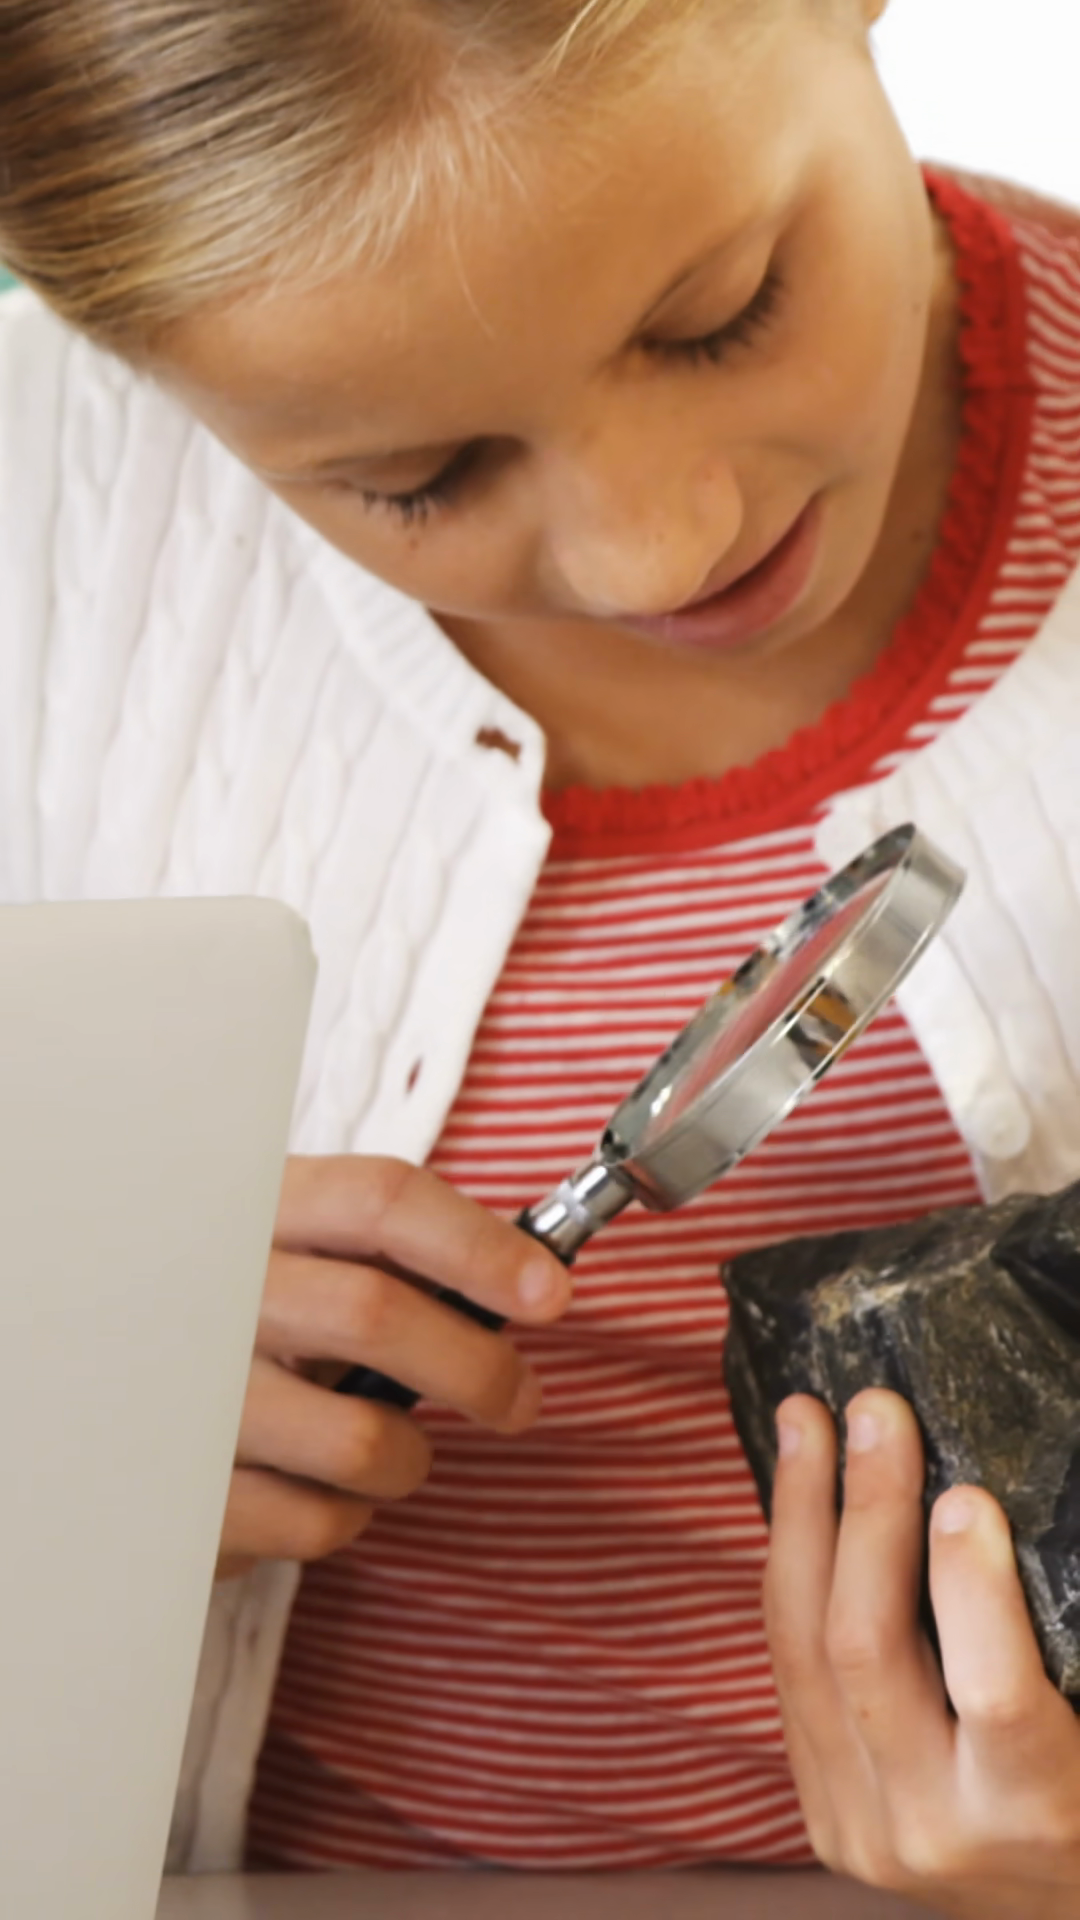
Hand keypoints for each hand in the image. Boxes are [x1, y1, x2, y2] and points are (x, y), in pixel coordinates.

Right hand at [218, 1156, 569, 1577]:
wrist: (121, 1402)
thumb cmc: (247, 1323)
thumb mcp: (300, 1259)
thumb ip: (391, 1259)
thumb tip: (532, 1281)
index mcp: (257, 1211)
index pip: (381, 1199)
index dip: (478, 1245)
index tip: (549, 1293)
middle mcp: (215, 1290)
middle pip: (378, 1314)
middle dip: (479, 1369)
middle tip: (518, 1400)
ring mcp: (194, 1396)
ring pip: (362, 1439)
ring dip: (410, 1459)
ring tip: (389, 1452)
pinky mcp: (188, 1495)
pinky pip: (320, 1522)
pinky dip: (348, 1516)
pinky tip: (316, 1488)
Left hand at [765, 1388, 1079, 1917]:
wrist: (1057, 1912)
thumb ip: (1056, 1625)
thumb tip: (989, 1504)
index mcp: (1036, 1808)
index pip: (994, 1693)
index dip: (972, 1587)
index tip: (966, 1493)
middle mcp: (936, 1831)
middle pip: (867, 1649)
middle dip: (865, 1510)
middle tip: (874, 1408)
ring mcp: (862, 1828)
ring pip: (801, 1649)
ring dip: (800, 1517)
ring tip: (808, 1422)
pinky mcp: (821, 1813)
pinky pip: (788, 1672)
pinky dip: (793, 1572)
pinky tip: (799, 1498)